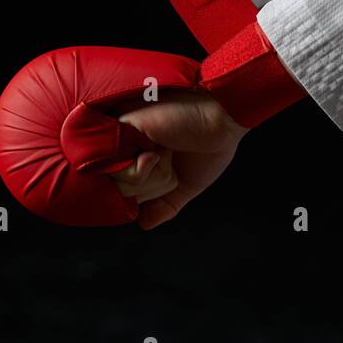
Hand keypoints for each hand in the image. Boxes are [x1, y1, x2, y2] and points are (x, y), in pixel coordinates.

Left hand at [111, 90, 248, 229]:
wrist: (225, 119)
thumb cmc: (211, 142)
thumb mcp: (185, 183)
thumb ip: (163, 204)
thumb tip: (143, 223)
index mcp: (137, 149)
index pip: (123, 189)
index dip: (146, 194)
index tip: (168, 172)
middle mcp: (125, 139)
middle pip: (117, 191)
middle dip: (151, 188)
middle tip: (171, 159)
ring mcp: (121, 133)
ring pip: (116, 185)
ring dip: (150, 179)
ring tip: (168, 151)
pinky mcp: (122, 128)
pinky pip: (119, 172)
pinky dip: (144, 171)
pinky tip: (161, 147)